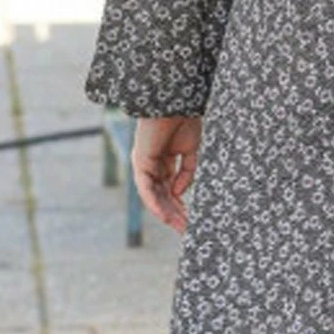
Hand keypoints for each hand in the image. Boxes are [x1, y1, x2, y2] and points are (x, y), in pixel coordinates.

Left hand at [132, 116, 202, 231]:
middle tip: (187, 230)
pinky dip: (155, 203)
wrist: (177, 102)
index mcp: (164, 162)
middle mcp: (152, 166)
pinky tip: (164, 215)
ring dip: (167, 213)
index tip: (192, 221)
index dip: (181, 206)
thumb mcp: (192, 150)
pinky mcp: (141, 162)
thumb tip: (179, 192)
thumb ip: (187, 172)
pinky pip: (146, 189)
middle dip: (175, 214)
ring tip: (180, 227)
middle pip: (163, 196)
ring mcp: (145, 165)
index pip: (170, 190)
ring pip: (155, 196)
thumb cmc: (184, 120)